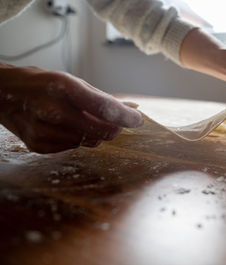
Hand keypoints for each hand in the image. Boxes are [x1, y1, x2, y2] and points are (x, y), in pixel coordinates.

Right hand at [0, 64, 142, 153]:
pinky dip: (78, 138)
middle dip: (115, 128)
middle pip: (102, 132)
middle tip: (116, 121)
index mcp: (65, 88)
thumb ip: (103, 98)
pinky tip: (65, 126)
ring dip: (95, 133)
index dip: (126, 117)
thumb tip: (132, 108)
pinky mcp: (39, 146)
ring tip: (82, 118)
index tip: (138, 119)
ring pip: (90, 142)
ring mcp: (45, 131)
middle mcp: (54, 111)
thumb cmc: (42, 84)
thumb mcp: (73, 82)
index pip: (106, 108)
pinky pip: (73, 147)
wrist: (2, 94)